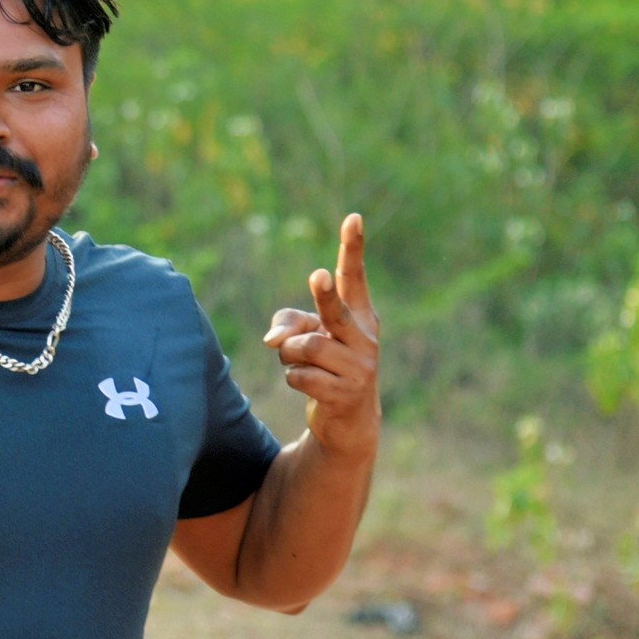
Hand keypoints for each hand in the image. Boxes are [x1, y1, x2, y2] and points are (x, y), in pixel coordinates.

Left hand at [259, 213, 380, 459]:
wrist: (348, 420)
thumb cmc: (326, 365)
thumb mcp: (307, 337)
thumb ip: (287, 324)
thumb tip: (273, 339)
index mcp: (361, 315)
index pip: (355, 277)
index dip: (353, 248)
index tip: (353, 217)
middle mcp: (365, 337)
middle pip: (334, 310)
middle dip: (324, 295)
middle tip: (318, 276)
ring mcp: (359, 367)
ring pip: (304, 347)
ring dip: (289, 355)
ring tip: (300, 363)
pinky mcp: (346, 393)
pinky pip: (300, 375)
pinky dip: (292, 378)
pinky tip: (307, 385)